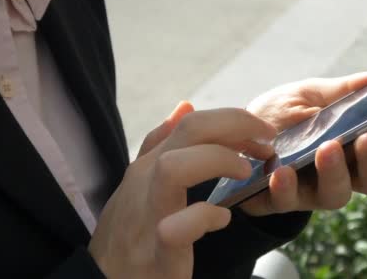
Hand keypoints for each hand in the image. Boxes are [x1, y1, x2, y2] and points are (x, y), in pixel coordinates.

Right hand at [88, 102, 276, 278]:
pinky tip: (222, 218)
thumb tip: (185, 105)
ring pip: (174, 168)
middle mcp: (146, 180)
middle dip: (233, 127)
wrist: (101, 277)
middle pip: (188, 131)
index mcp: (149, 164)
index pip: (191, 122)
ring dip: (217, 161)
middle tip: (265, 144)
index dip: (232, 119)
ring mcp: (149, 213)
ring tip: (244, 171)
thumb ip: (161, 143)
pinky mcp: (156, 251)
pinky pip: (176, 228)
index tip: (262, 132)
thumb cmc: (128, 228)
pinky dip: (204, 218)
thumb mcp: (140, 180)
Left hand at [240, 71, 366, 215]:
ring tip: (325, 150)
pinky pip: (285, 202)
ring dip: (334, 173)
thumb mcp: (307, 96)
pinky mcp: (276, 201)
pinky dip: (285, 187)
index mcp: (350, 142)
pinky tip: (279, 171)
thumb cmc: (275, 117)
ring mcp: (309, 189)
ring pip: (336, 196)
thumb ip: (341, 92)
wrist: (229, 139)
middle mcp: (338, 170)